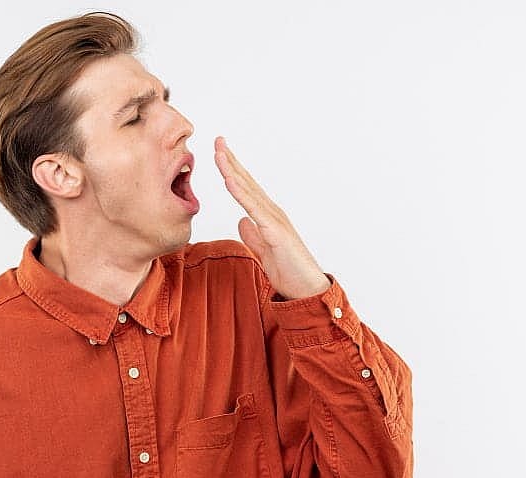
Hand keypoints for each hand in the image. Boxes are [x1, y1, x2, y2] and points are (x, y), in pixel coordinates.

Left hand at [214, 136, 330, 299]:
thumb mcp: (263, 251)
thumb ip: (253, 235)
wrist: (307, 289)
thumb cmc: (289, 271)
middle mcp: (272, 212)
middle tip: (218, 140)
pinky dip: (241, 194)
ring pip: (249, 190)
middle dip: (231, 160)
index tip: (219, 152)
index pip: (246, 188)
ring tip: (220, 153)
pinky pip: (255, 209)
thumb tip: (241, 221)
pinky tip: (230, 181)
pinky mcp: (276, 232)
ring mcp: (275, 220)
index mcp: (267, 216)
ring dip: (233, 170)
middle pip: (247, 182)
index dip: (232, 169)